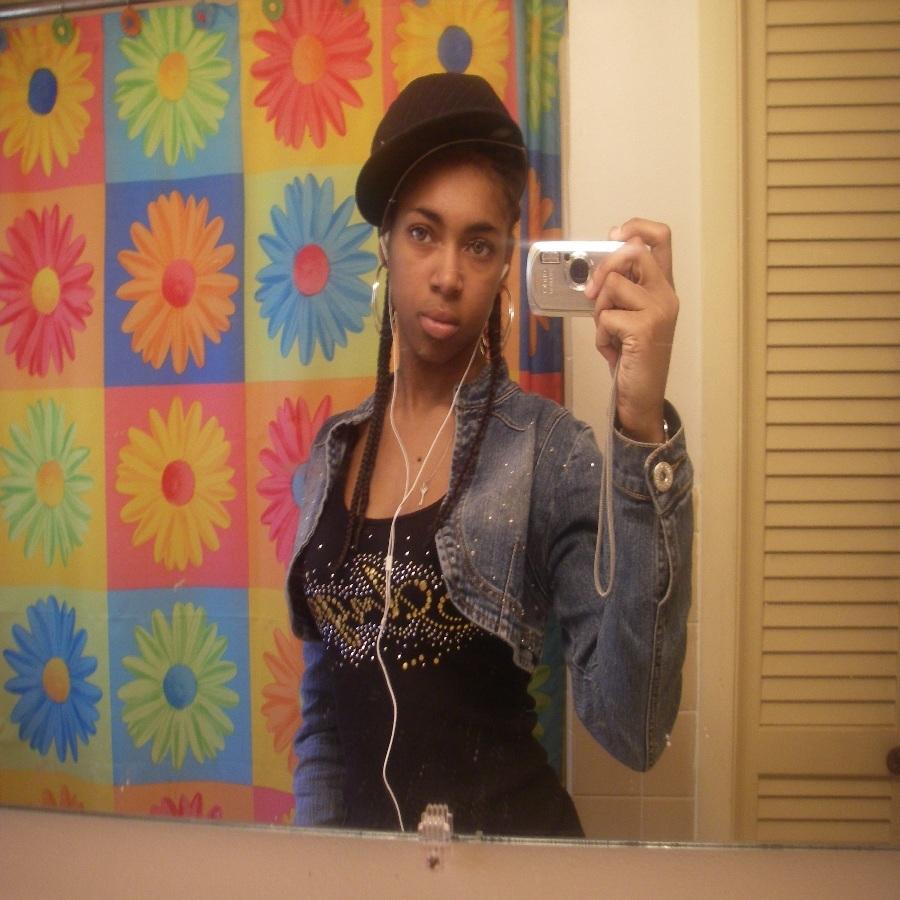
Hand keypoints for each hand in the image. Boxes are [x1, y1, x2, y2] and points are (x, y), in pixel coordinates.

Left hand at [583, 218, 678, 442]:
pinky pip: (606, 318)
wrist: (641, 396)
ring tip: (610, 333)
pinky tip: (614, 351)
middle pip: (632, 252)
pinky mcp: (645, 328)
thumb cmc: (632, 357)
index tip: (613, 234)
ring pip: (613, 286)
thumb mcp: (626, 317)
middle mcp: (666, 294)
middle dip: (604, 269)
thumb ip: (619, 291)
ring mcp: (659, 310)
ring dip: (600, 311)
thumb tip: (598, 272)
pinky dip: (601, 336)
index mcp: (662, 288)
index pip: (660, 239)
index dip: (636, 227)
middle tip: (593, 294)